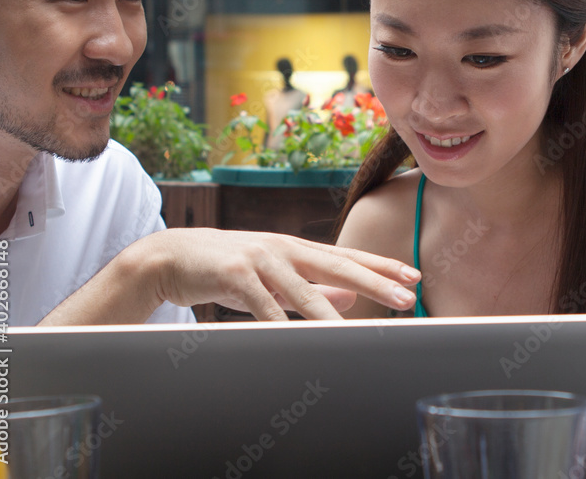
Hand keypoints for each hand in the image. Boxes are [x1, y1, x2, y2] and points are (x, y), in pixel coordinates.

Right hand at [148, 228, 420, 320]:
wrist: (172, 257)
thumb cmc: (229, 270)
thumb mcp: (276, 279)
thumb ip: (313, 289)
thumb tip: (352, 299)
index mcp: (298, 249)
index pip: (348, 258)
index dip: (382, 267)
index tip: (413, 277)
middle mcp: (285, 249)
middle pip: (338, 267)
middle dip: (376, 282)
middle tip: (407, 297)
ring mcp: (260, 258)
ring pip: (304, 290)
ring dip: (332, 314)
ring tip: (358, 332)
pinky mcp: (234, 273)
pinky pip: (262, 304)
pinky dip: (280, 322)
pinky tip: (298, 337)